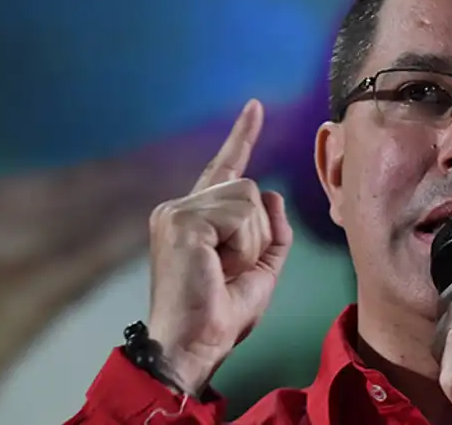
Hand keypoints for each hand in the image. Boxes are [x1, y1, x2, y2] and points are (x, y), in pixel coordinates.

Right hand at [146, 99, 293, 393]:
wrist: (195, 345)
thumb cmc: (223, 313)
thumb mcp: (263, 267)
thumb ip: (272, 231)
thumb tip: (273, 195)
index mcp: (197, 216)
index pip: (227, 167)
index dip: (242, 136)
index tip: (255, 106)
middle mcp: (182, 207)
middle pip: (251, 189)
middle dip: (258, 234)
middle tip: (230, 271)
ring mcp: (178, 211)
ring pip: (250, 198)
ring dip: (252, 241)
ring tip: (224, 270)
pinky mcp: (182, 219)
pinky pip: (242, 214)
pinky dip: (244, 245)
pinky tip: (218, 266)